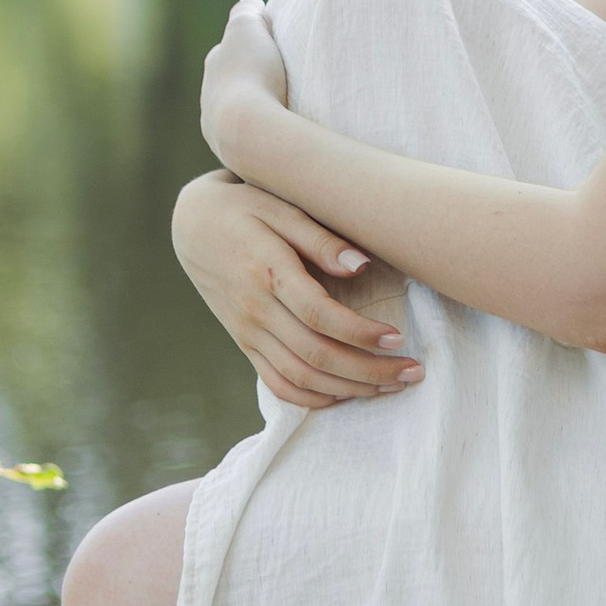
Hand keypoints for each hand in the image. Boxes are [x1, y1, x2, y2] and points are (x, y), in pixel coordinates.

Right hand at [170, 172, 423, 411]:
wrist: (192, 225)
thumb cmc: (245, 208)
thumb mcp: (281, 208)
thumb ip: (320, 239)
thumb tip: (361, 265)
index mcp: (269, 273)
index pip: (320, 316)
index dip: (361, 333)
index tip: (397, 338)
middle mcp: (256, 310)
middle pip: (316, 355)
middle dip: (368, 370)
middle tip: (412, 372)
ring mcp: (248, 332)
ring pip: (301, 377)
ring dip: (349, 389)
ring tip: (390, 387)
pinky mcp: (245, 343)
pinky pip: (277, 383)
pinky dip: (312, 398)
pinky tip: (345, 395)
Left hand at [198, 0, 288, 173]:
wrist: (249, 131)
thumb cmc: (251, 75)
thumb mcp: (248, 28)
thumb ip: (246, 12)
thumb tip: (249, 3)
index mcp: (214, 67)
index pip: (229, 52)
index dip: (249, 48)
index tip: (268, 47)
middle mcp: (209, 101)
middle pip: (232, 87)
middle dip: (250, 83)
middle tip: (277, 82)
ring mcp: (219, 133)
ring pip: (239, 118)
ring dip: (256, 113)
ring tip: (281, 114)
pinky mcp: (236, 159)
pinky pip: (252, 142)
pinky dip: (263, 136)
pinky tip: (280, 137)